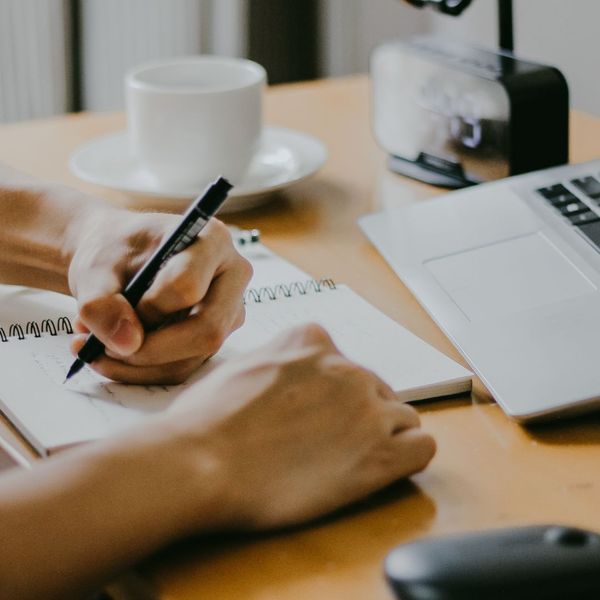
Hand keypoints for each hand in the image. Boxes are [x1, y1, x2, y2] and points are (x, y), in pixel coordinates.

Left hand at [67, 208, 251, 383]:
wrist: (117, 258)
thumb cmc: (113, 251)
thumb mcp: (94, 267)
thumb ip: (101, 301)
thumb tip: (127, 344)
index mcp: (212, 240)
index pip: (189, 287)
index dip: (150, 307)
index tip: (119, 304)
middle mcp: (233, 277)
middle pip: (207, 331)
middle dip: (150, 349)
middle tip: (102, 347)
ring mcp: (229, 311)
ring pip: (193, 358)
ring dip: (138, 365)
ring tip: (95, 348)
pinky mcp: (216, 338)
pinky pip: (183, 368)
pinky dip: (142, 371)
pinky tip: (112, 353)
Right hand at [164, 323, 435, 530]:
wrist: (201, 462)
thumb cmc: (206, 420)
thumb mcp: (238, 366)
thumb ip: (274, 360)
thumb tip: (281, 371)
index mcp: (312, 341)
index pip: (344, 363)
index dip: (334, 392)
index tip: (319, 413)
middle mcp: (346, 368)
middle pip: (376, 390)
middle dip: (359, 415)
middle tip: (330, 444)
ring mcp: (367, 409)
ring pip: (402, 417)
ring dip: (384, 436)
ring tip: (352, 461)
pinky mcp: (380, 454)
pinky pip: (422, 447)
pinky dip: (408, 457)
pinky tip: (383, 469)